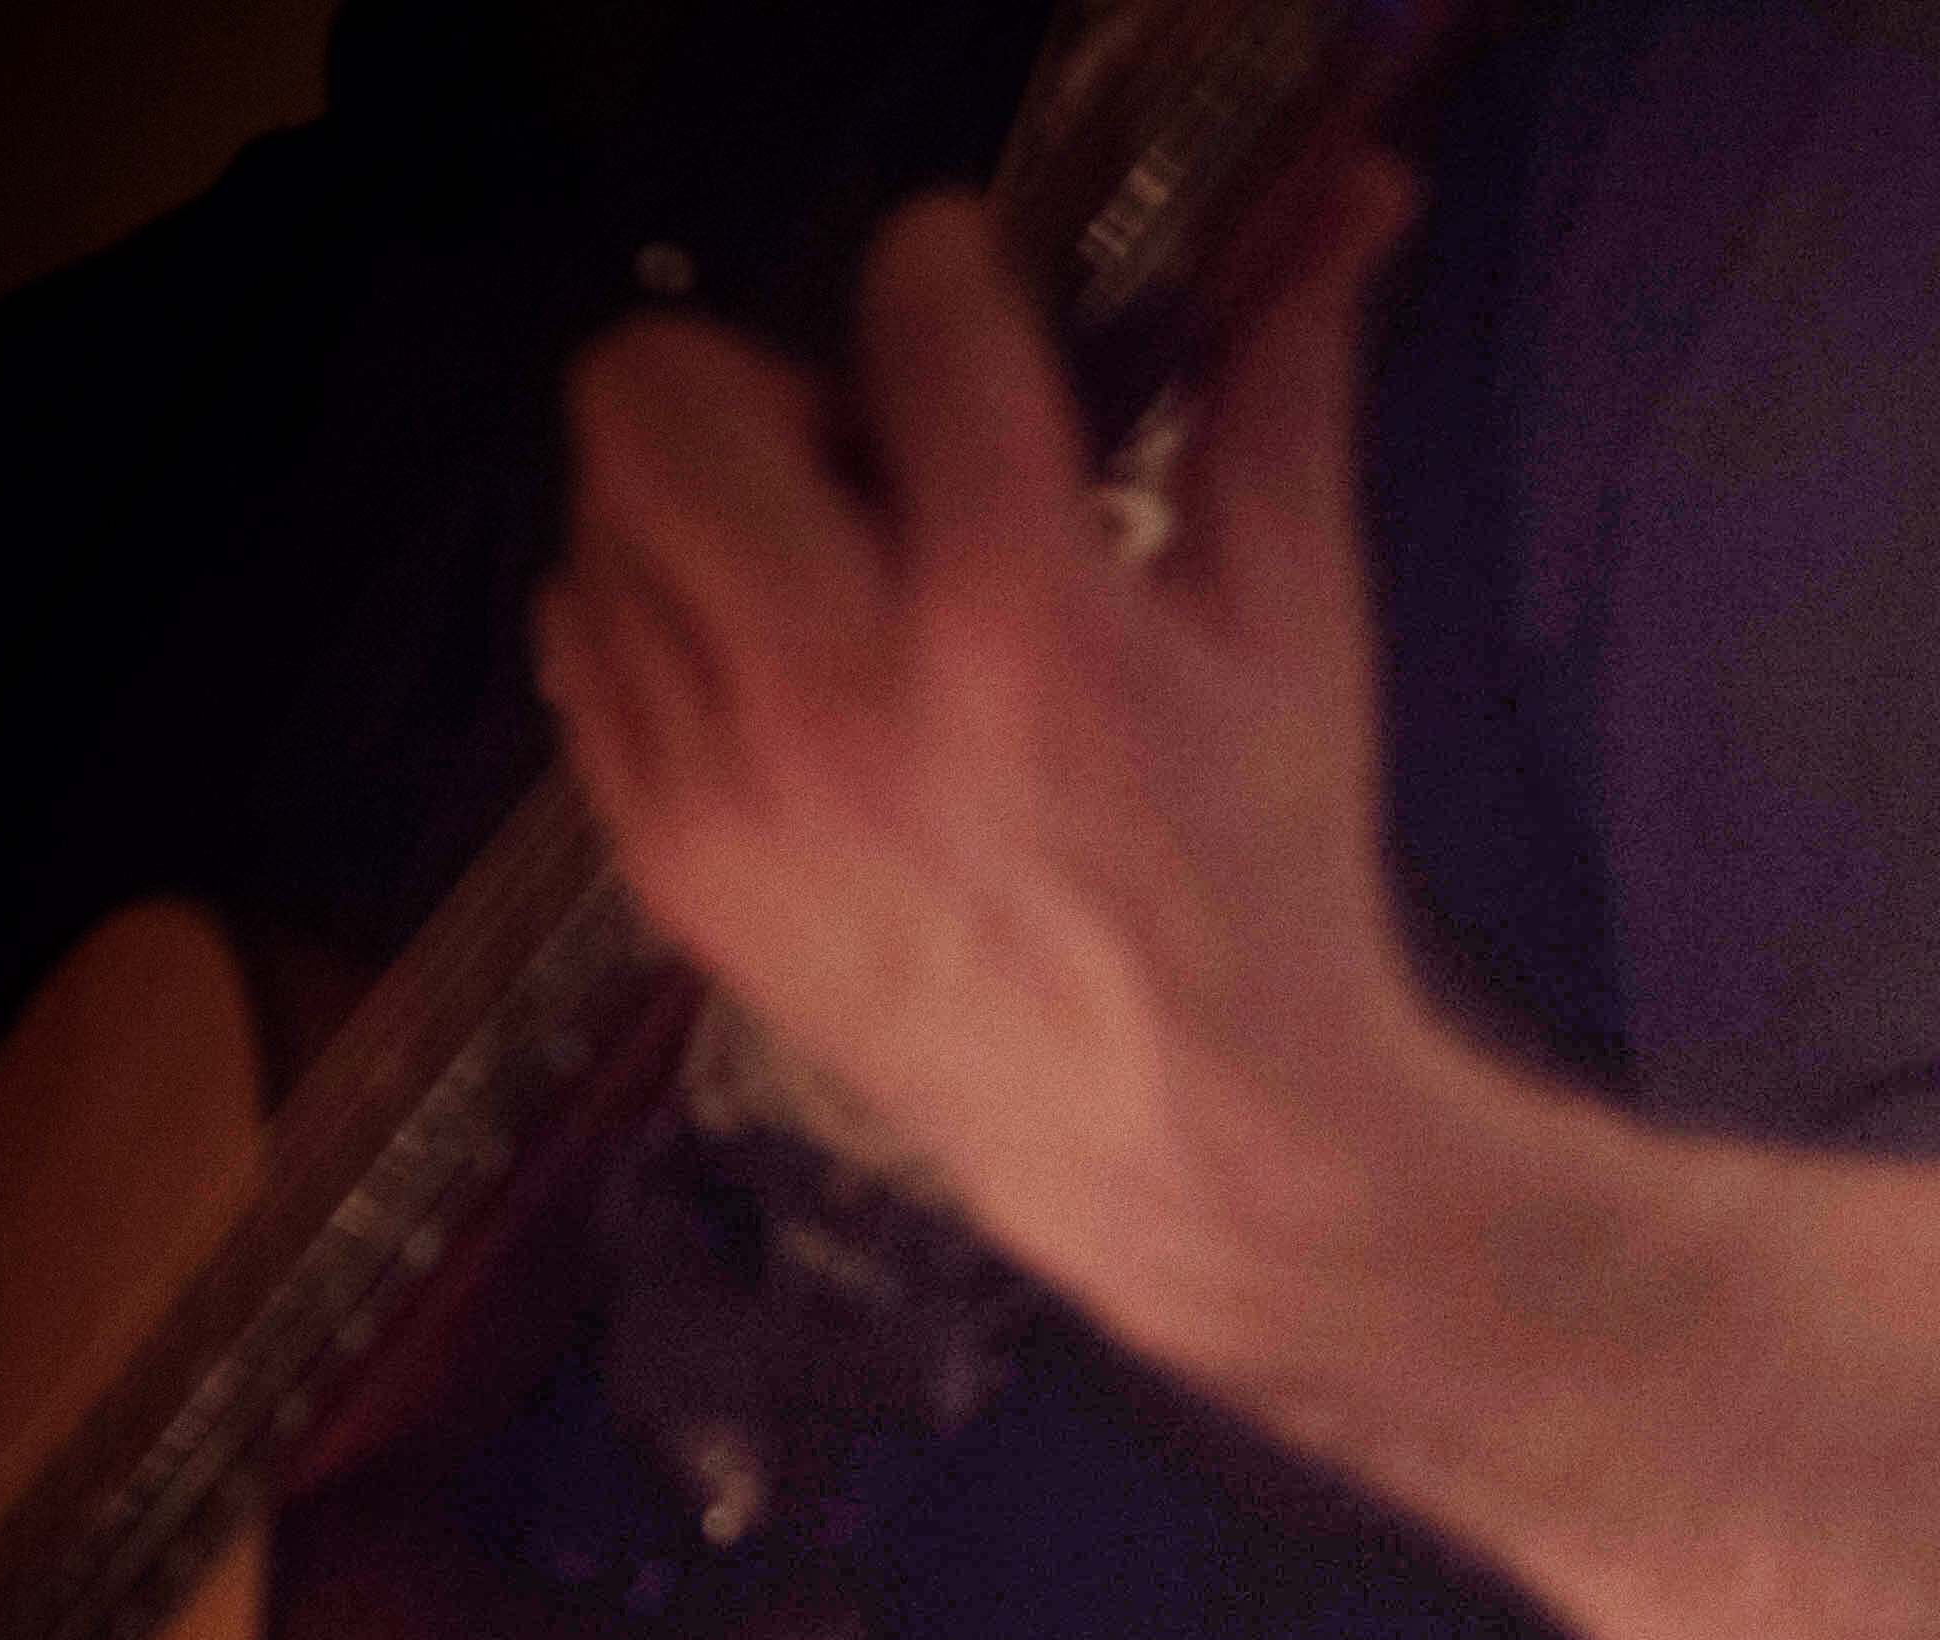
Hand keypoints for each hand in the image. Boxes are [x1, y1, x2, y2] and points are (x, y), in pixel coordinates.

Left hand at [535, 163, 1431, 1375]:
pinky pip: (583, 642)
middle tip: (864, 468)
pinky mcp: (668, 860)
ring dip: (707, 508)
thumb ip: (1284, 384)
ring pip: (597, 508)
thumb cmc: (1260, 874)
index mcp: (1020, 616)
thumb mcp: (1294, 622)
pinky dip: (667, 627)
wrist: (1192, 1141)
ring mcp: (728, 789)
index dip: (953, 275)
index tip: (984, 322)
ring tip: (836, 594)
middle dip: (759, 382)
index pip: (912, 305)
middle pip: (652, 387)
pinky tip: (791, 687)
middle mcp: (840, 696)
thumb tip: (1357, 197)